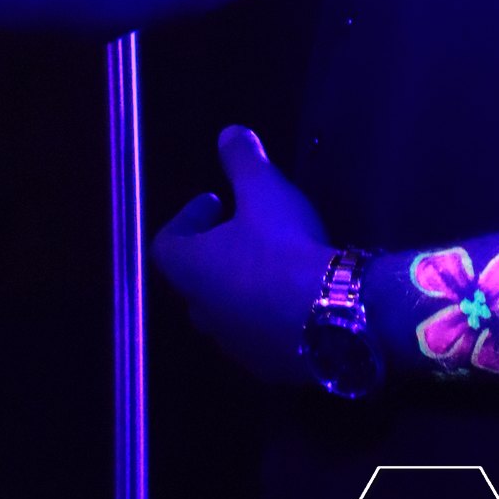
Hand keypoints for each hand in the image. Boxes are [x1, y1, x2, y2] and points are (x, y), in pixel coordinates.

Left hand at [148, 124, 334, 384]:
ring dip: (241, 285)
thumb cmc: (284, 248)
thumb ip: (243, 161)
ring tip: (275, 263)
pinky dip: (268, 314)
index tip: (216, 201)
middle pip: (196, 279)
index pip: (168, 244)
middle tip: (244, 229)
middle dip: (215, 252)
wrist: (331, 315)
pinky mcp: (268, 364)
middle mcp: (204, 311)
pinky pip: (258, 334)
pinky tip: (299, 297)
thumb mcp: (265, 191)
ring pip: (227, 310)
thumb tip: (229, 133)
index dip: (188, 219)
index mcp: (192, 269)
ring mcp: (235, 343)